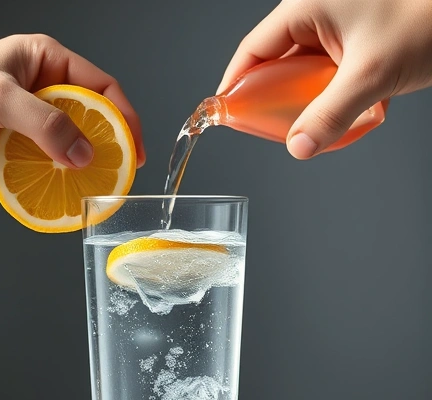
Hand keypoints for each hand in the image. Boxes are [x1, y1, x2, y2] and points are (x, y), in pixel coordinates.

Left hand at [0, 34, 144, 179]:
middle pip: (87, 119)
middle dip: (104, 147)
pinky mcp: (8, 153)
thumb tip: (82, 153)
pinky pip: (40, 168)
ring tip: (96, 192)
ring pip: (65, 148)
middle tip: (119, 175)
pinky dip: (52, 183)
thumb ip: (44, 124)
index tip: (133, 148)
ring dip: (78, 170)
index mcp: (41, 59)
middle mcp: (37, 89)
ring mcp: (23, 123)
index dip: (122, 116)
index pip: (98, 86)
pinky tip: (63, 197)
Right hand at [218, 0, 431, 158]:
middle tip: (272, 127)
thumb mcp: (371, 75)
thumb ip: (330, 114)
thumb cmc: (427, 20)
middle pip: (275, 63)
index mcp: (307, 6)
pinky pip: (327, 72)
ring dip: (307, 99)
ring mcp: (338, 25)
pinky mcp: (356, 38)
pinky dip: (330, 94)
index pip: (253, 49)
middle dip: (274, 98)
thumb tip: (298, 147)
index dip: (236, 83)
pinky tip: (340, 112)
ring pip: (302, 71)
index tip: (226, 113)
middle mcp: (317, 12)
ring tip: (313, 122)